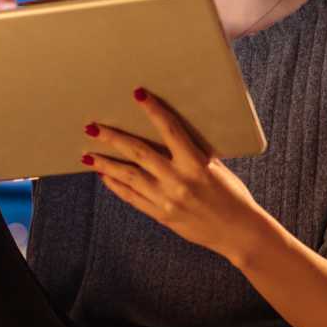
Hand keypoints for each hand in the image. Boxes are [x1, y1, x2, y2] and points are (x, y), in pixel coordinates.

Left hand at [82, 89, 271, 263]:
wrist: (238, 232)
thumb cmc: (232, 196)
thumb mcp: (217, 168)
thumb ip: (194, 153)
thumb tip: (171, 134)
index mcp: (196, 164)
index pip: (170, 130)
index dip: (153, 110)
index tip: (138, 94)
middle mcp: (178, 181)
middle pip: (138, 153)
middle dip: (113, 138)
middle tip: (93, 127)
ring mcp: (166, 199)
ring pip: (128, 176)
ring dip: (106, 164)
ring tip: (88, 155)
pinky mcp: (161, 215)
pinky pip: (132, 197)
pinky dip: (116, 186)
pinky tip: (105, 176)